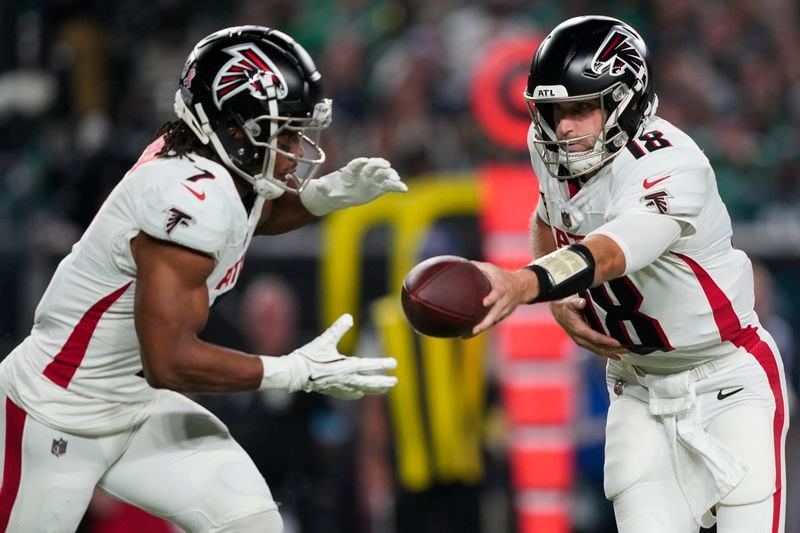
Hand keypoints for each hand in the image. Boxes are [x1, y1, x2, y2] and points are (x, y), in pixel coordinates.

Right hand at [261, 314, 397, 398]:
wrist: (294, 374)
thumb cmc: (310, 356)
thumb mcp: (325, 340)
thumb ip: (338, 328)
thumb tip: (348, 317)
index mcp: (347, 367)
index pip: (370, 365)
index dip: (383, 364)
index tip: (394, 363)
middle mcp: (347, 379)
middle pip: (370, 383)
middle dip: (383, 382)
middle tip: (395, 381)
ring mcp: (341, 387)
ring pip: (363, 390)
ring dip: (374, 389)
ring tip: (384, 389)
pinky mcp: (333, 391)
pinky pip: (350, 394)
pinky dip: (358, 393)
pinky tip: (360, 394)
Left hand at [299, 157, 406, 215]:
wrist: (338, 195)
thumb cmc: (330, 190)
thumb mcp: (325, 190)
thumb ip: (323, 187)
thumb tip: (319, 185)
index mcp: (349, 172)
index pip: (355, 165)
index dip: (360, 163)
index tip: (365, 160)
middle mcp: (362, 173)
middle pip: (372, 167)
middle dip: (378, 165)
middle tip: (385, 165)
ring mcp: (372, 180)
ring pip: (383, 175)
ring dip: (390, 176)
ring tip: (396, 179)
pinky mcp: (378, 187)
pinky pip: (388, 186)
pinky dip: (396, 186)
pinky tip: (404, 189)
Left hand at [470, 262, 536, 335]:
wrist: (522, 287)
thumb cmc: (503, 276)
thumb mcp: (493, 268)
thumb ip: (479, 267)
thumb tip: (462, 263)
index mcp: (501, 289)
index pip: (497, 295)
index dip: (492, 298)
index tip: (485, 302)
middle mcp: (503, 302)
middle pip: (495, 315)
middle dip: (485, 323)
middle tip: (474, 329)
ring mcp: (504, 311)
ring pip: (492, 322)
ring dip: (480, 329)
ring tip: (466, 336)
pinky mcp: (502, 316)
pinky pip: (491, 324)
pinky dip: (482, 329)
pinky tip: (468, 334)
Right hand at [550, 296, 621, 358]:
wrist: (558, 311)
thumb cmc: (565, 306)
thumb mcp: (569, 302)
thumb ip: (576, 302)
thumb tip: (582, 302)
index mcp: (577, 329)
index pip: (593, 337)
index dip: (605, 341)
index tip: (617, 343)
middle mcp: (579, 338)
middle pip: (598, 347)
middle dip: (613, 349)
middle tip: (627, 349)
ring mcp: (582, 342)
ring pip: (599, 351)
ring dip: (612, 352)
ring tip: (626, 352)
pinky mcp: (585, 342)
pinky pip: (597, 350)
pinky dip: (608, 353)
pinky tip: (617, 356)